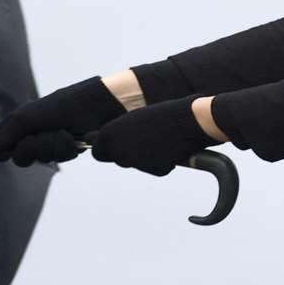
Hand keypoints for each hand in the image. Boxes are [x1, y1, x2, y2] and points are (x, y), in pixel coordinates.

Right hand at [0, 76, 126, 165]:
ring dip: (53, 145)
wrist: (100, 105)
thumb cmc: (65, 104)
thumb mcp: (30, 115)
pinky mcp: (70, 148)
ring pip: (42, 157)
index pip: (4, 144)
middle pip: (21, 156)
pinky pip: (61, 157)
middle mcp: (37, 133)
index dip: (3, 150)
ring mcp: (53, 142)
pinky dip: (67, 147)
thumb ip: (8, 132)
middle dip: (32, 147)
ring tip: (64, 131)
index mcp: (24, 122)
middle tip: (42, 135)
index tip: (5, 151)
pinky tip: (75, 137)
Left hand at [87, 94, 219, 176]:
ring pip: (133, 164)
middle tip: (142, 141)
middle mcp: (118, 149)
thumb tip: (93, 140)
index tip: (117, 145)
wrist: (189, 119)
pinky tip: (167, 148)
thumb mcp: (132, 119)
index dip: (107, 149)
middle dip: (124, 154)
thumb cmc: (161, 115)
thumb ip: (115, 131)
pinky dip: (159, 162)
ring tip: (157, 139)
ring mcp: (135, 161)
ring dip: (142, 156)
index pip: (97, 152)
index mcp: (109, 134)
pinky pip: (152, 169)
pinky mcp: (152, 169)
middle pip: (114, 160)